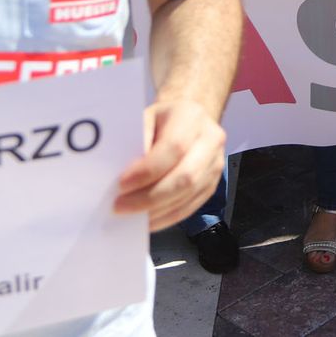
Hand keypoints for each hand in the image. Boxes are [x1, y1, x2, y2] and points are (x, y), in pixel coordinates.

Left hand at [115, 97, 227, 231]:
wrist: (186, 120)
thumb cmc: (159, 121)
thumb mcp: (144, 119)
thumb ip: (135, 143)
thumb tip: (120, 180)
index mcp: (192, 116)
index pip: (174, 147)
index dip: (148, 170)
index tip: (121, 185)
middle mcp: (211, 139)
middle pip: (185, 176)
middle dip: (150, 197)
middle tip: (120, 206)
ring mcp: (216, 163)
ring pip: (188, 195)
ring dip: (156, 211)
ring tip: (129, 215)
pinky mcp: (212, 184)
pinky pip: (190, 207)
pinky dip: (166, 218)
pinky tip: (146, 219)